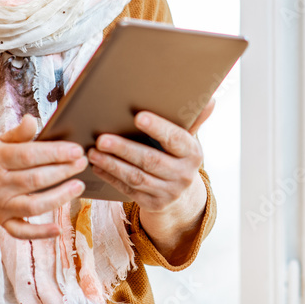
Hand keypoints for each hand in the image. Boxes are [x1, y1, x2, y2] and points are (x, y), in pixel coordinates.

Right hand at [0, 115, 87, 238]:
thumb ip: (18, 133)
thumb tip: (32, 120)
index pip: (28, 155)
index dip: (54, 153)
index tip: (76, 149)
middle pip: (35, 180)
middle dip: (63, 171)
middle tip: (83, 163)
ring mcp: (0, 205)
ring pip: (32, 206)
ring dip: (59, 197)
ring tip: (79, 186)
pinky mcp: (3, 222)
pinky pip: (22, 231)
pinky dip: (40, 233)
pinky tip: (59, 228)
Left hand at [87, 99, 214, 213]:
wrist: (182, 195)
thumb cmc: (179, 156)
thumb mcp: (188, 140)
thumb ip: (194, 120)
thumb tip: (210, 99)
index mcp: (193, 154)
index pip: (176, 139)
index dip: (158, 128)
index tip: (138, 117)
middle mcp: (184, 175)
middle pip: (150, 160)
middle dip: (124, 149)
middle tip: (102, 138)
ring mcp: (168, 193)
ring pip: (136, 177)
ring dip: (112, 164)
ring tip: (93, 151)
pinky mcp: (153, 204)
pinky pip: (128, 189)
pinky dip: (110, 177)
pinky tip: (97, 166)